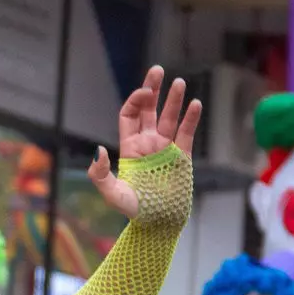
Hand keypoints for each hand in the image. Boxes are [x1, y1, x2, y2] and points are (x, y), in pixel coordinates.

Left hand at [85, 65, 202, 219]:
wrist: (159, 224)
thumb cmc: (135, 211)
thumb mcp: (113, 194)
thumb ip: (100, 174)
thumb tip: (98, 150)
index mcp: (129, 148)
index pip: (130, 115)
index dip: (135, 101)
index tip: (145, 93)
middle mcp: (147, 144)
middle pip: (149, 110)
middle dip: (152, 89)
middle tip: (158, 70)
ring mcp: (166, 149)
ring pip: (170, 118)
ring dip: (174, 100)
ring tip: (180, 82)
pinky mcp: (182, 157)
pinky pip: (187, 133)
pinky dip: (191, 118)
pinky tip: (195, 104)